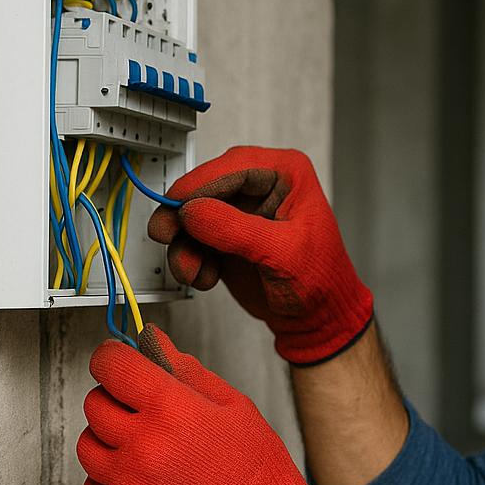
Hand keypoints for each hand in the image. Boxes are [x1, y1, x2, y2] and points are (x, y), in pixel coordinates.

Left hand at [79, 324, 368, 484]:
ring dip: (109, 439)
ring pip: (88, 444)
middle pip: (95, 403)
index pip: (111, 365)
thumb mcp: (235, 408)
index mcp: (171, 410)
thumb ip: (188, 372)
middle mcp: (142, 445)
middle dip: (116, 397)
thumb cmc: (258, 477)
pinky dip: (108, 479)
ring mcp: (126, 484)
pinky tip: (141, 479)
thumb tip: (154, 342)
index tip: (119, 359)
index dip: (113, 356)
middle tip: (144, 409)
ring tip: (147, 448)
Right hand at [148, 145, 374, 364]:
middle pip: (207, 187)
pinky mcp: (226, 237)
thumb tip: (192, 211)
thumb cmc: (320, 280)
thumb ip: (235, 230)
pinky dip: (191, 260)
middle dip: (184, 214)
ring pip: (194, 216)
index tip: (176, 202)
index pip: (235, 166)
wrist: (316, 319)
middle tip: (165, 233)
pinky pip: (193, 240)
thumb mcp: (281, 252)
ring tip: (193, 270)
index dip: (200, 183)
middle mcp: (262, 187)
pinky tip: (205, 277)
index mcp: (287, 174)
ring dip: (185, 245)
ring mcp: (241, 213)